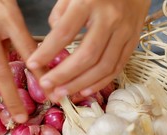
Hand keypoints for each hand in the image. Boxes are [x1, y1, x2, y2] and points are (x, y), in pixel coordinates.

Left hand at [26, 0, 150, 100]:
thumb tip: (53, 45)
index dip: (47, 52)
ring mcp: (124, 31)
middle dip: (63, 75)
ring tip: (62, 94)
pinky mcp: (133, 41)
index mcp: (89, 2)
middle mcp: (110, 18)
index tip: (32, 64)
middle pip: (86, 55)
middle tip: (46, 86)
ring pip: (102, 66)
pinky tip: (84, 91)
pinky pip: (116, 68)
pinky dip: (99, 83)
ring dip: (80, 84)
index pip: (64, 32)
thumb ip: (60, 16)